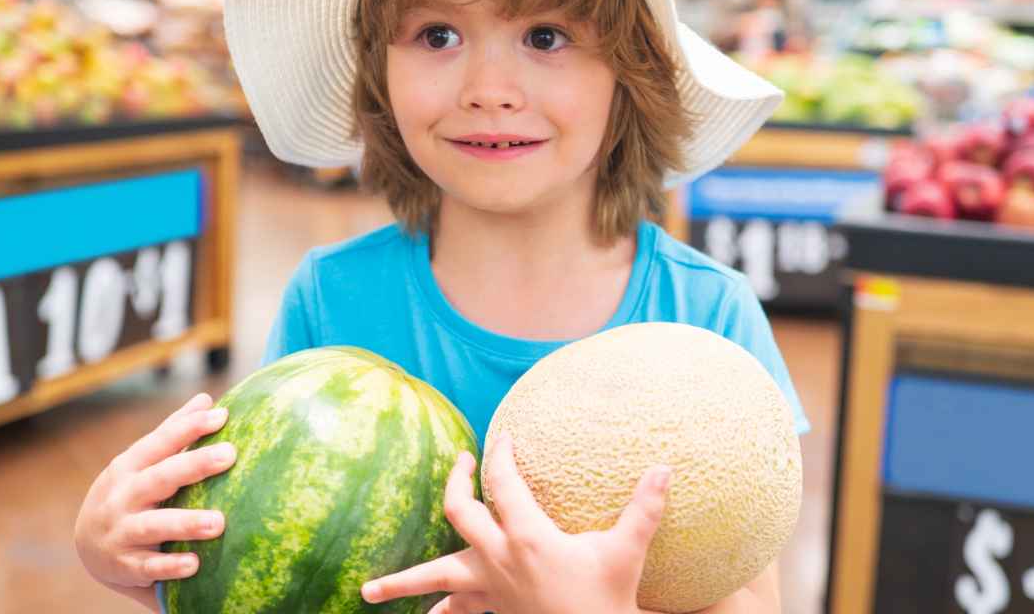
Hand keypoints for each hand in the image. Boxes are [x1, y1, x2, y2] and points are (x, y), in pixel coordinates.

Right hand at [74, 392, 235, 596]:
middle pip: (159, 478)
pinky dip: (169, 566)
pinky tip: (194, 564)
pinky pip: (148, 567)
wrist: (89, 545)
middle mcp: (123, 496)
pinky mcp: (125, 565)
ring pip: (153, 525)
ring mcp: (122, 531)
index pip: (160, 442)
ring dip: (185, 523)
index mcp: (130, 466)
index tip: (222, 416)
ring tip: (219, 523)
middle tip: (230, 454)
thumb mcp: (143, 462)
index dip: (189, 427)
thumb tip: (206, 400)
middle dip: (194, 465)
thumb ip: (173, 433)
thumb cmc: (130, 492)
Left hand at [361, 433, 671, 613]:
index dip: (499, 454)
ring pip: (434, 579)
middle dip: (456, 483)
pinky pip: (457, 613)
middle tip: (461, 463)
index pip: (502, 482)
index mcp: (525, 536)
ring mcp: (489, 590)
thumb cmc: (607, 602)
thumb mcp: (626, 553)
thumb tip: (665, 467)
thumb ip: (643, 509)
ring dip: (401, 583)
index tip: (501, 437)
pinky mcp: (491, 613)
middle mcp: (497, 560)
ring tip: (368, 590)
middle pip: (458, 512)